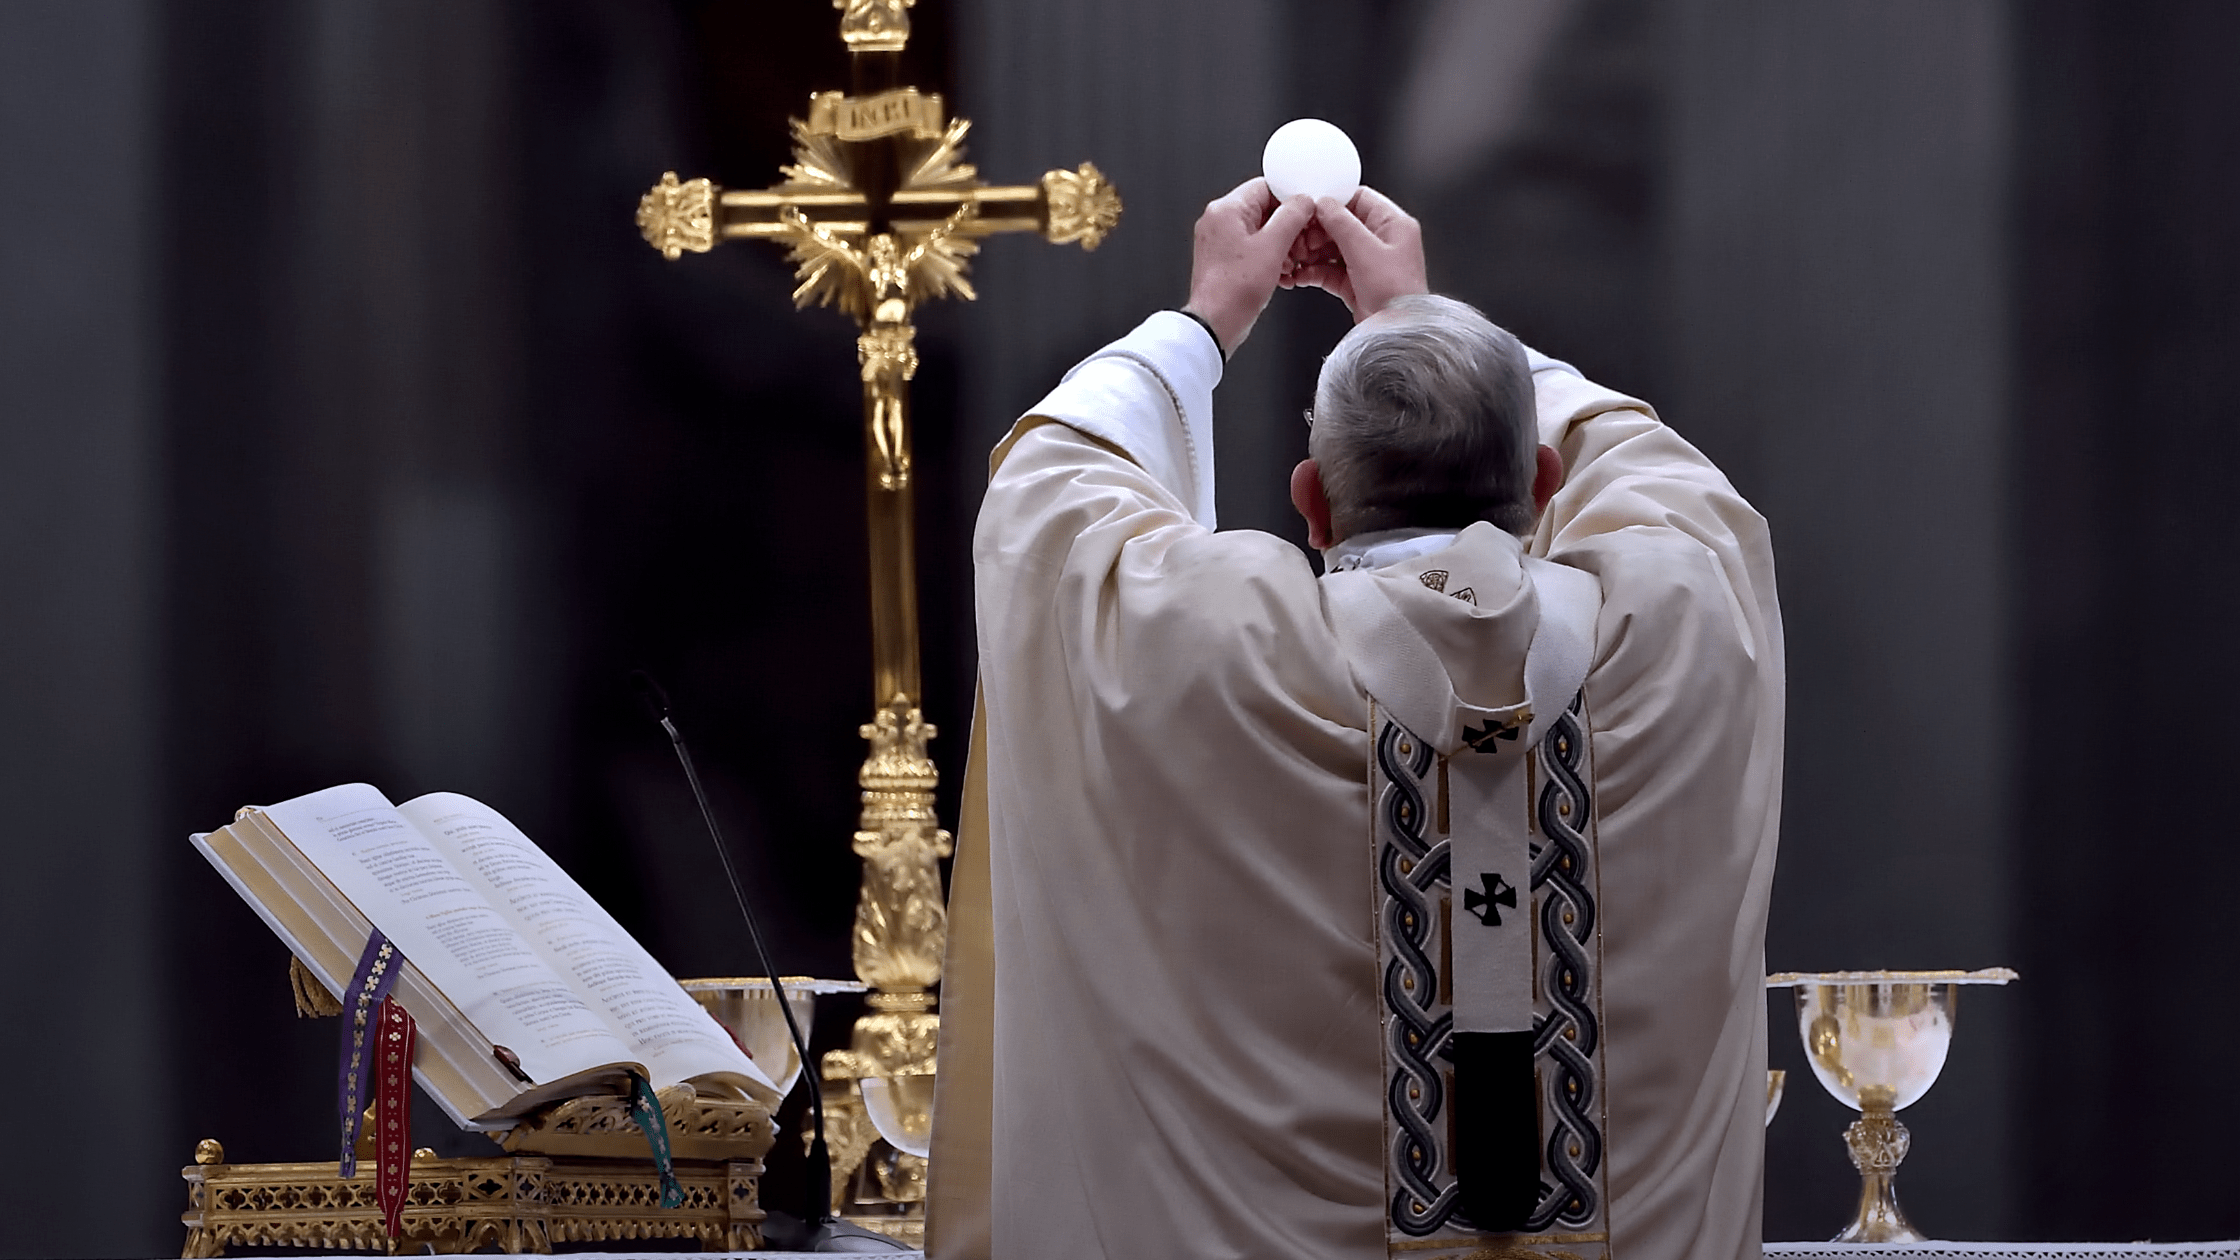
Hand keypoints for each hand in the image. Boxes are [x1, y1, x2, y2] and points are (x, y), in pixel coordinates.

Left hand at [1183, 177, 1315, 355]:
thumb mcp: (1273, 246)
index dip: (1291, 198)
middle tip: (1300, 242)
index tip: (1306, 213)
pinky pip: (1252, 248)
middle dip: (1288, 227)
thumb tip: (1303, 201)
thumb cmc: (1234, 290)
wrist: (1215, 323)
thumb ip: (1292, 216)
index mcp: (1226, 209)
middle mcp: (1218, 221)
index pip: (1265, 186)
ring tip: (1289, 262)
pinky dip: (1269, 257)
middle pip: (1264, 209)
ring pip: (1260, 230)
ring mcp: (1219, 241)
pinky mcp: (1223, 259)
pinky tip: (1280, 272)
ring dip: (1281, 244)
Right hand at [1280, 186, 1426, 320]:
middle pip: (1340, 224)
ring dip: (1310, 252)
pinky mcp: (1355, 283)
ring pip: (1331, 247)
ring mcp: (1368, 263)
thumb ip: (1342, 223)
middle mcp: (1381, 241)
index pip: (1358, 199)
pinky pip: (1328, 270)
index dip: (1332, 202)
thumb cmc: (1397, 294)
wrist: (1397, 333)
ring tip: (1296, 257)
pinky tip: (1300, 275)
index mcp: (1393, 224)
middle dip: (1316, 231)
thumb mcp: (1366, 250)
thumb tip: (1324, 203)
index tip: (1311, 208)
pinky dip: (1312, 271)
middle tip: (1301, 238)